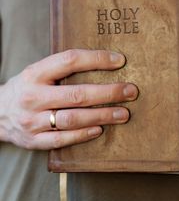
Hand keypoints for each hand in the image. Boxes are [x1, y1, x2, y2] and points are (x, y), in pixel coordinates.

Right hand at [0, 49, 137, 149]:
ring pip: (73, 119)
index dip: (97, 59)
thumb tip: (102, 63)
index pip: (70, 60)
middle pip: (77, 94)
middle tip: (130, 91)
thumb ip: (62, 68)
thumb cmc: (26, 88)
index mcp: (35, 73)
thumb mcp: (38, 71)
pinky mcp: (34, 140)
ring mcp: (32, 120)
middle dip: (108, 93)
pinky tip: (99, 129)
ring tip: (123, 113)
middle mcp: (33, 96)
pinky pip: (62, 139)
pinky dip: (83, 134)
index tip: (120, 61)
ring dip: (102, 115)